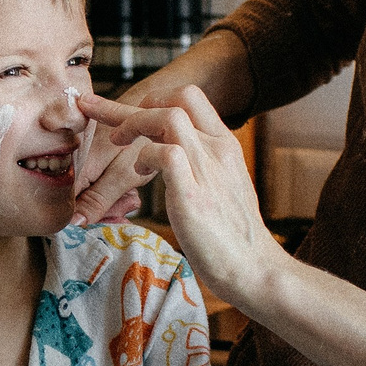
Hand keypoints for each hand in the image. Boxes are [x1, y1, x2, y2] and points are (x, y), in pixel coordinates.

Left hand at [69, 33, 253, 225]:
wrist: (254, 268)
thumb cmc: (233, 236)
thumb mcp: (222, 186)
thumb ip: (202, 166)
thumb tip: (172, 157)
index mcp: (225, 145)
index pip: (192, 98)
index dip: (157, 97)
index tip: (132, 109)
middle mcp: (218, 150)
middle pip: (178, 98)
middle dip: (137, 103)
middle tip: (111, 122)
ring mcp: (207, 169)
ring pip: (169, 117)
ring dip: (134, 123)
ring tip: (117, 142)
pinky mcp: (193, 194)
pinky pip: (164, 154)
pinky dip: (143, 156)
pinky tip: (138, 172)